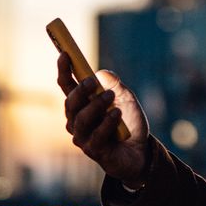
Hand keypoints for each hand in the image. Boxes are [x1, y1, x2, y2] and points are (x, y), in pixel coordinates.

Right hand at [57, 53, 151, 186]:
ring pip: (80, 119)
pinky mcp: (93, 151)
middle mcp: (77, 120)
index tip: (65, 54)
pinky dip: (107, 123)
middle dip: (80, 90)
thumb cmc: (128, 122)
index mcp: (82, 104)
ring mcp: (83, 137)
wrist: (141, 150)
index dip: (64, 70)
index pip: (67, 86)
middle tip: (93, 81)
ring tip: (111, 98)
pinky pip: (96, 135)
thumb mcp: (126, 98)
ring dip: (95, 106)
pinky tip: (117, 115)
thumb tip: (101, 74)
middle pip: (70, 103)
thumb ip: (114, 85)